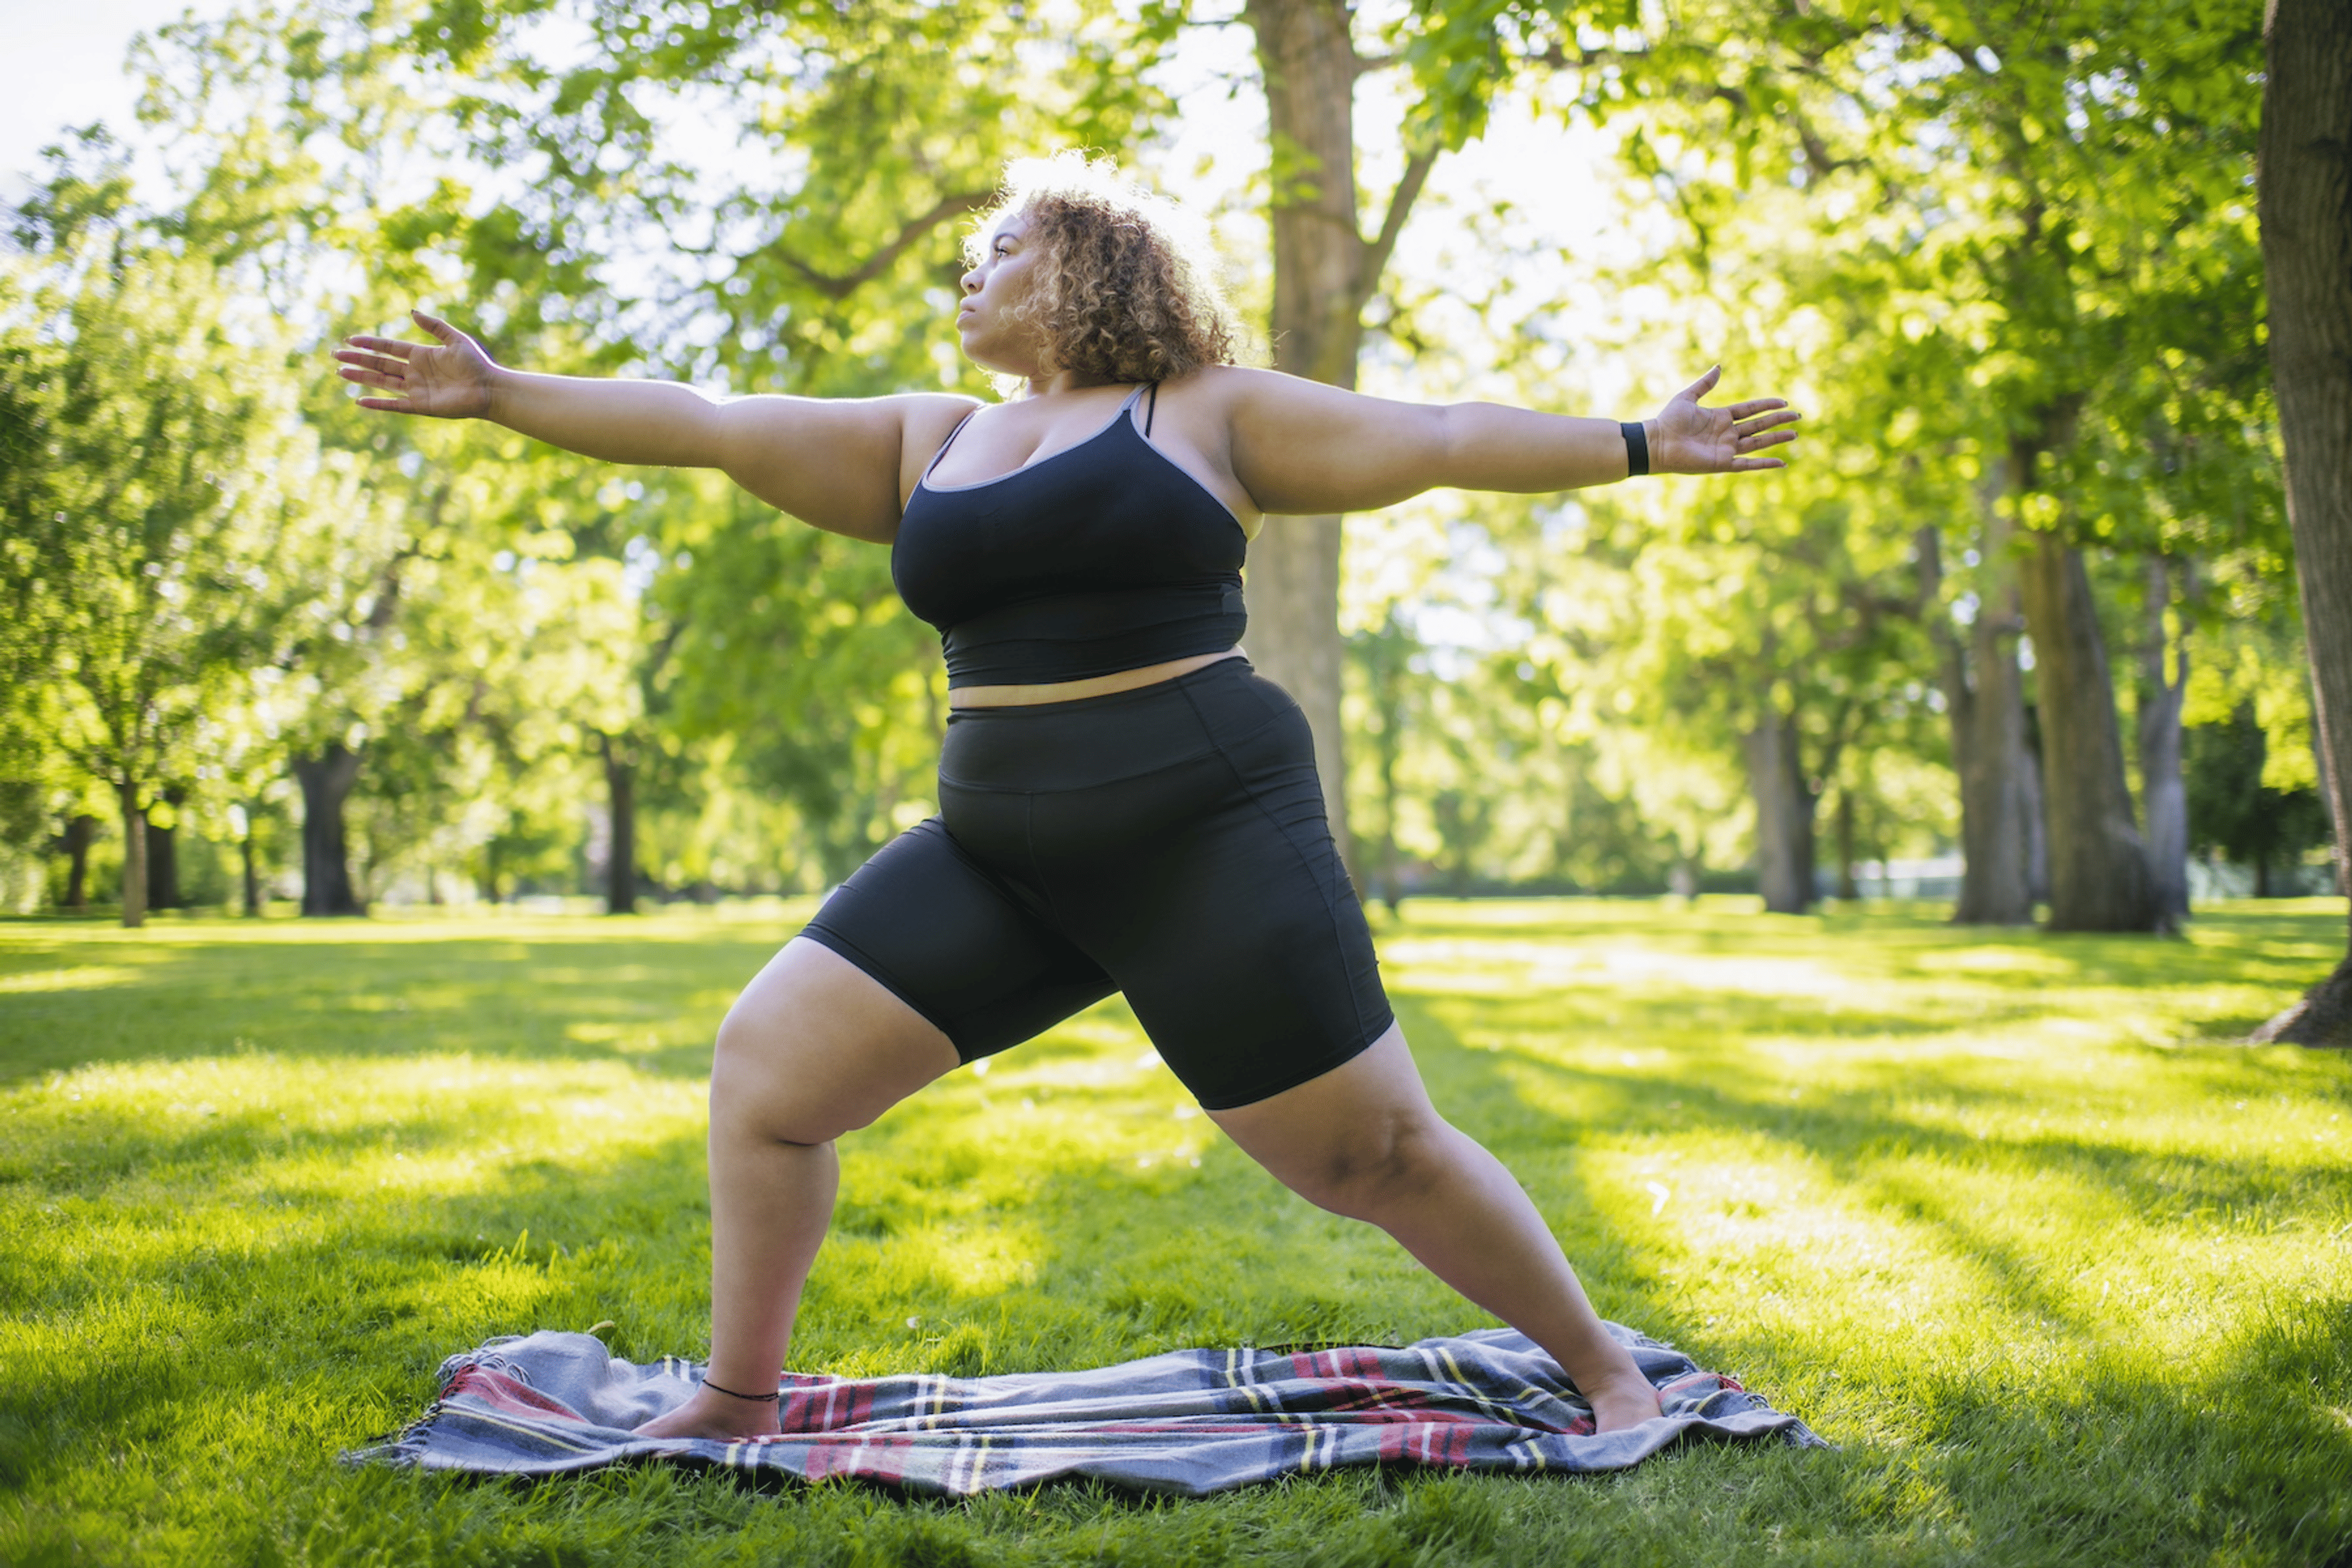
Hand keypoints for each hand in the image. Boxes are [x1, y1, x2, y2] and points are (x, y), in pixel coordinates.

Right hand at [334, 309, 497, 419]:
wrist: (490, 389)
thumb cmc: (476, 364)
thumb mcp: (455, 339)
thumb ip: (434, 326)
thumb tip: (411, 312)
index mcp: (421, 355)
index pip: (389, 347)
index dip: (370, 343)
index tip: (350, 340)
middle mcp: (415, 372)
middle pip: (380, 364)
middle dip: (358, 360)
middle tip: (335, 355)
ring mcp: (417, 389)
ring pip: (382, 382)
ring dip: (361, 378)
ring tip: (340, 372)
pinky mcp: (421, 405)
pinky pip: (395, 405)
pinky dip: (378, 403)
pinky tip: (360, 401)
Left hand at [1647, 365, 1799, 474]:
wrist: (1657, 442)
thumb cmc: (1669, 420)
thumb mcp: (1688, 397)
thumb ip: (1705, 383)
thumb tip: (1719, 366)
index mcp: (1721, 417)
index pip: (1750, 410)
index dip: (1767, 406)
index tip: (1784, 402)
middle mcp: (1726, 433)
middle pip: (1759, 425)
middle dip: (1778, 421)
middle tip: (1798, 417)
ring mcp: (1726, 449)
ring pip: (1758, 443)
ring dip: (1776, 438)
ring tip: (1795, 434)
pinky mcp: (1722, 463)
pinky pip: (1748, 464)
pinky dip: (1764, 464)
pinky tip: (1781, 462)